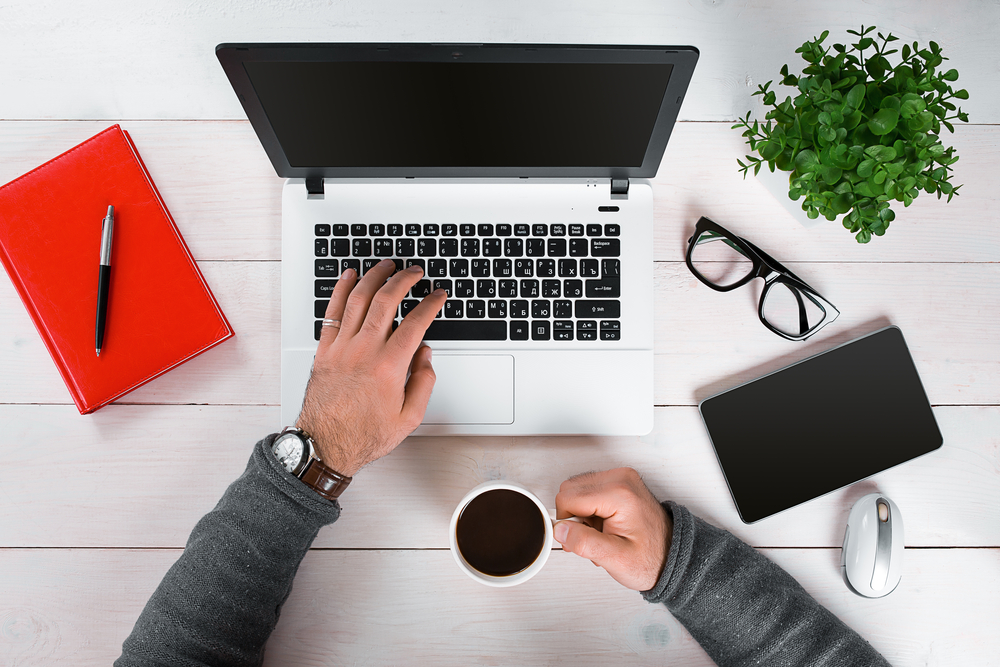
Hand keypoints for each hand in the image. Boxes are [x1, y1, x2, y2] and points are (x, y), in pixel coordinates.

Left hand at [295, 260, 446, 476]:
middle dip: (404, 280)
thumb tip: (425, 355)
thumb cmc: (364, 435)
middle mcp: (364, 351)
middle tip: (415, 272)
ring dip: (374, 277)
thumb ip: (423, 382)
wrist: (325, 444)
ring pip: (358, 299)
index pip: (415, 323)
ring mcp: (342, 348)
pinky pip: (332, 311)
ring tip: (386, 265)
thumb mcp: (409, 418)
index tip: (438, 296)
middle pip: (386, 301)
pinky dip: (341, 289)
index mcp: (389, 367)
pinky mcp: (325, 350)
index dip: (430, 304)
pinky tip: (349, 277)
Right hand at [554, 468, 671, 590]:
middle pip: (569, 490)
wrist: (670, 556)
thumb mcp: (615, 559)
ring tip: (601, 532)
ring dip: (581, 514)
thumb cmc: (650, 558)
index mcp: (619, 493)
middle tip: (593, 537)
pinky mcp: (619, 481)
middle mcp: (620, 478)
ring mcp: (621, 477)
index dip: (567, 523)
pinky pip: (588, 489)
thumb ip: (584, 543)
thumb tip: (560, 530)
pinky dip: (589, 508)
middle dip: (574, 517)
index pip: (567, 498)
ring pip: (576, 489)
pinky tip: (604, 524)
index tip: (580, 539)